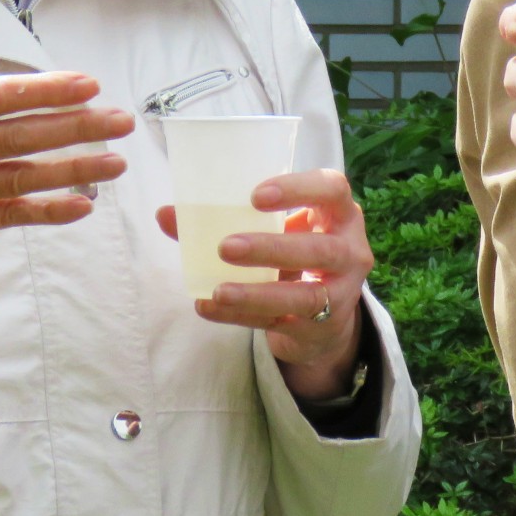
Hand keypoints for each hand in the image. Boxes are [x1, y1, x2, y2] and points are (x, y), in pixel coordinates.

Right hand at [0, 0, 136, 323]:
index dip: (45, 90)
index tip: (87, 84)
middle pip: (22, 135)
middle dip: (78, 127)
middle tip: (122, 121)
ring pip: (23, 176)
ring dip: (74, 170)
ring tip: (116, 163)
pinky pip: (6, 218)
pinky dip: (45, 212)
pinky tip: (81, 206)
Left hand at [155, 168, 371, 401]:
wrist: (324, 314)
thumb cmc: (293, 252)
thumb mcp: (273, 230)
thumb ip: (224, 220)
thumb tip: (165, 214)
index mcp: (339, 214)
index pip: (332, 189)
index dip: (298, 189)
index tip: (256, 196)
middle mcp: (350, 252)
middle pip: (320, 250)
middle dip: (272, 248)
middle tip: (226, 246)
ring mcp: (341, 293)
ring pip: (305, 296)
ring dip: (258, 293)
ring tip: (218, 290)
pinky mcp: (321, 326)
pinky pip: (280, 321)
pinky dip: (241, 315)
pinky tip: (209, 306)